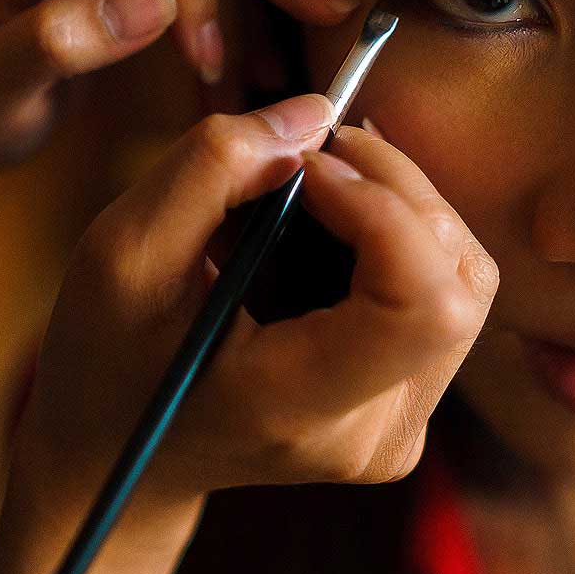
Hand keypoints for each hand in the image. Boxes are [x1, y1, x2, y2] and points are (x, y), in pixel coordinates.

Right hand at [5, 95, 498, 524]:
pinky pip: (445, 297)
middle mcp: (372, 434)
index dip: (387, 208)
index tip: (310, 166)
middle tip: (318, 149)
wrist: (120, 459)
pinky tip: (337, 222)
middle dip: (399, 189)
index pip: (425, 305)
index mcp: (301, 407)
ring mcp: (399, 430)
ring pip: (465, 280)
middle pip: (458, 281)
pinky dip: (404, 238)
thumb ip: (211, 169)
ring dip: (406, 206)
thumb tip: (313, 114)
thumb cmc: (109, 358)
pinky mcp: (408, 407)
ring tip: (324, 181)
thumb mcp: (122, 253)